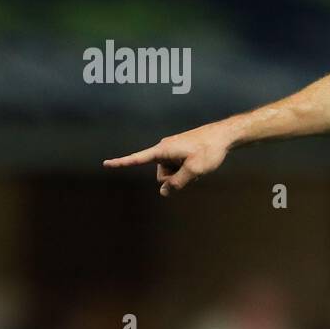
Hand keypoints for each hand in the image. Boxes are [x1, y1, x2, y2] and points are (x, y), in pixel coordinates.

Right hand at [103, 121, 234, 195]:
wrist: (223, 135)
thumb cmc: (209, 150)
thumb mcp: (194, 170)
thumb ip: (177, 183)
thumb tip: (163, 192)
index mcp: (163, 150)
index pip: (138, 158)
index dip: (122, 163)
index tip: (106, 164)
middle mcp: (164, 148)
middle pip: (161, 175)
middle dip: (174, 179)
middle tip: (193, 171)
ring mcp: (172, 150)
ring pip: (171, 172)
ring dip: (182, 174)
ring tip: (198, 165)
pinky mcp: (179, 151)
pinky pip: (178, 167)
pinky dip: (186, 169)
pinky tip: (200, 164)